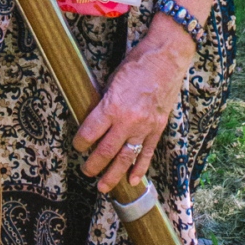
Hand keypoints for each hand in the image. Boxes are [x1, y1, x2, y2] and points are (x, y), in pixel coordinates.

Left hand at [72, 13, 195, 193]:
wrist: (167, 57)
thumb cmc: (137, 63)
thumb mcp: (112, 79)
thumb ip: (105, 102)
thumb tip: (95, 119)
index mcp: (112, 106)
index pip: (90, 133)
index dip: (80, 143)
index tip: (77, 146)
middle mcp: (128, 120)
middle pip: (106, 151)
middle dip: (93, 165)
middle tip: (86, 172)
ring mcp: (145, 126)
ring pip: (126, 158)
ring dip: (113, 175)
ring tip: (103, 187)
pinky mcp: (158, 128)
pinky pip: (147, 153)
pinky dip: (140, 169)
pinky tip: (132, 180)